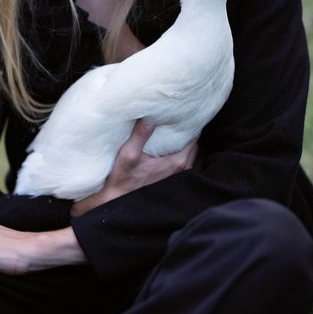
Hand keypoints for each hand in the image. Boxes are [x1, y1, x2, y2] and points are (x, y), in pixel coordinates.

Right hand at [71, 120, 197, 216]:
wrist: (118, 201)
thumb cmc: (123, 180)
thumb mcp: (128, 154)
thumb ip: (140, 134)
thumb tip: (148, 114)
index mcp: (176, 162)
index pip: (194, 136)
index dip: (190, 123)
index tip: (183, 112)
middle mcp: (182, 170)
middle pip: (193, 144)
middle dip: (187, 131)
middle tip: (177, 118)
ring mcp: (178, 176)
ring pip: (189, 153)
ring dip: (183, 142)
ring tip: (172, 130)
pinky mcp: (172, 181)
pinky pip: (183, 161)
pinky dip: (179, 152)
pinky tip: (166, 146)